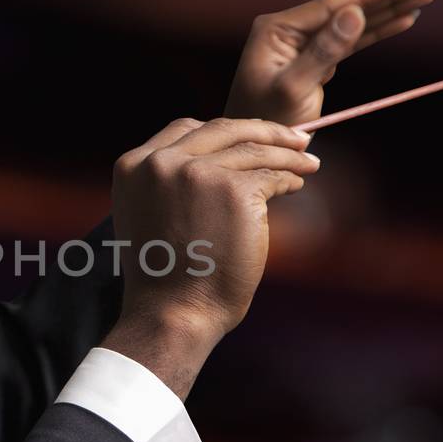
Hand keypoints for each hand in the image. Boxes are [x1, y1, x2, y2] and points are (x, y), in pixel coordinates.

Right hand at [104, 117, 319, 395]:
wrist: (173, 313)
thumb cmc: (165, 278)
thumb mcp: (148, 215)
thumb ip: (168, 183)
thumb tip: (217, 160)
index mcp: (134, 165)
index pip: (185, 128)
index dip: (222, 132)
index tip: (248, 136)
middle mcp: (162, 162)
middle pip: (223, 129)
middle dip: (264, 131)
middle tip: (295, 139)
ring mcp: (198, 173)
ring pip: (254, 150)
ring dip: (287, 155)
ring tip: (308, 163)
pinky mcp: (234, 189)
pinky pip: (271, 175)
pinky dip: (290, 178)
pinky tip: (297, 185)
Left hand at [226, 0, 440, 126]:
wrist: (258, 150)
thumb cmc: (266, 121)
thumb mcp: (294, 88)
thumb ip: (323, 51)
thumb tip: (354, 13)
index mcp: (277, 29)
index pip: (333, 5)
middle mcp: (290, 29)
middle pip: (348, 7)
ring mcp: (303, 43)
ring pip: (355, 22)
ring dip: (391, 8)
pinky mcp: (317, 59)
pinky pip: (353, 41)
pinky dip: (380, 30)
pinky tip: (406, 18)